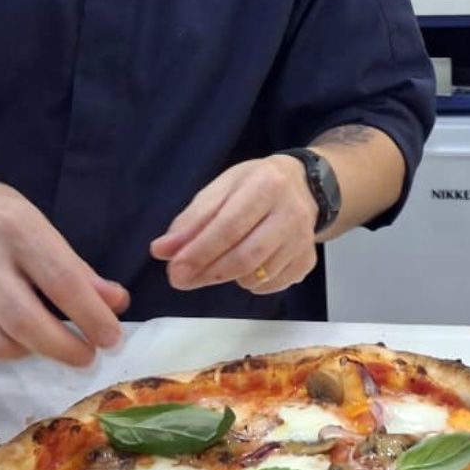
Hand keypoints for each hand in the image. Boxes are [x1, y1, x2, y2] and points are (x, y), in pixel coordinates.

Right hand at [0, 168, 128, 365]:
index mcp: (15, 227)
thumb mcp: (36, 222)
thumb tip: (115, 303)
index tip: (111, 338)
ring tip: (46, 341)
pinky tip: (9, 338)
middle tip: (87, 357)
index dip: (91, 315)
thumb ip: (74, 266)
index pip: (61, 280)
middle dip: (63, 348)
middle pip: (25, 322)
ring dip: (31, 352)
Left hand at [149, 155, 318, 296]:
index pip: (230, 225)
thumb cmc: (255, 185)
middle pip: (246, 255)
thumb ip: (192, 220)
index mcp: (267, 184)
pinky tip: (243, 268)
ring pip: (258, 275)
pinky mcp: (308, 261)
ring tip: (214, 266)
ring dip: (227, 278)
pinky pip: (272, 285)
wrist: (305, 186)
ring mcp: (303, 240)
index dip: (200, 251)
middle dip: (209, 272)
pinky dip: (250, 284)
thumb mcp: (222, 189)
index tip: (174, 270)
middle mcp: (292, 212)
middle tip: (182, 280)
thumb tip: (161, 250)